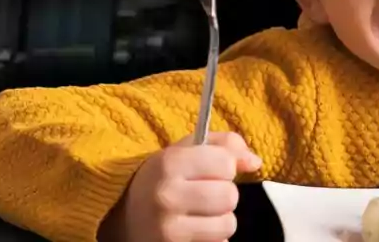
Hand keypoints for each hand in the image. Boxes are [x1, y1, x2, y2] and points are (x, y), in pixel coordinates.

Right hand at [99, 132, 262, 241]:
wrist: (123, 216)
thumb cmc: (165, 178)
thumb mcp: (188, 150)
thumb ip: (226, 146)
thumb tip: (254, 163)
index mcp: (170, 163)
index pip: (226, 163)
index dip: (225, 167)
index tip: (212, 170)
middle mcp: (166, 196)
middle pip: (229, 196)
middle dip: (224, 195)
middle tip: (206, 195)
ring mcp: (168, 230)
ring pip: (227, 225)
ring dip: (220, 220)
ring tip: (200, 214)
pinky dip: (212, 240)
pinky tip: (194, 231)